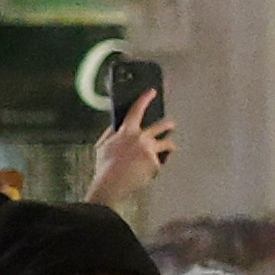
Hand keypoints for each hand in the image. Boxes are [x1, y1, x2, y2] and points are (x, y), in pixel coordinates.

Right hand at [90, 91, 173, 211]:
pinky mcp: (156, 162)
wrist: (112, 182)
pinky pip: (160, 163)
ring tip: (172, 147)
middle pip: (160, 126)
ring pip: (167, 144)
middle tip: (172, 124)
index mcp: (126, 131)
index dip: (145, 99)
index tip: (152, 92)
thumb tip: (116, 127)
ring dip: (170, 145)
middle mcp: (141, 138)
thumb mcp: (103, 146)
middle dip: (168, 124)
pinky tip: (147, 172)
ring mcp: (150, 150)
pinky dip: (155, 167)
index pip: (137, 110)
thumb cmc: (105, 166)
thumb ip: (111, 134)